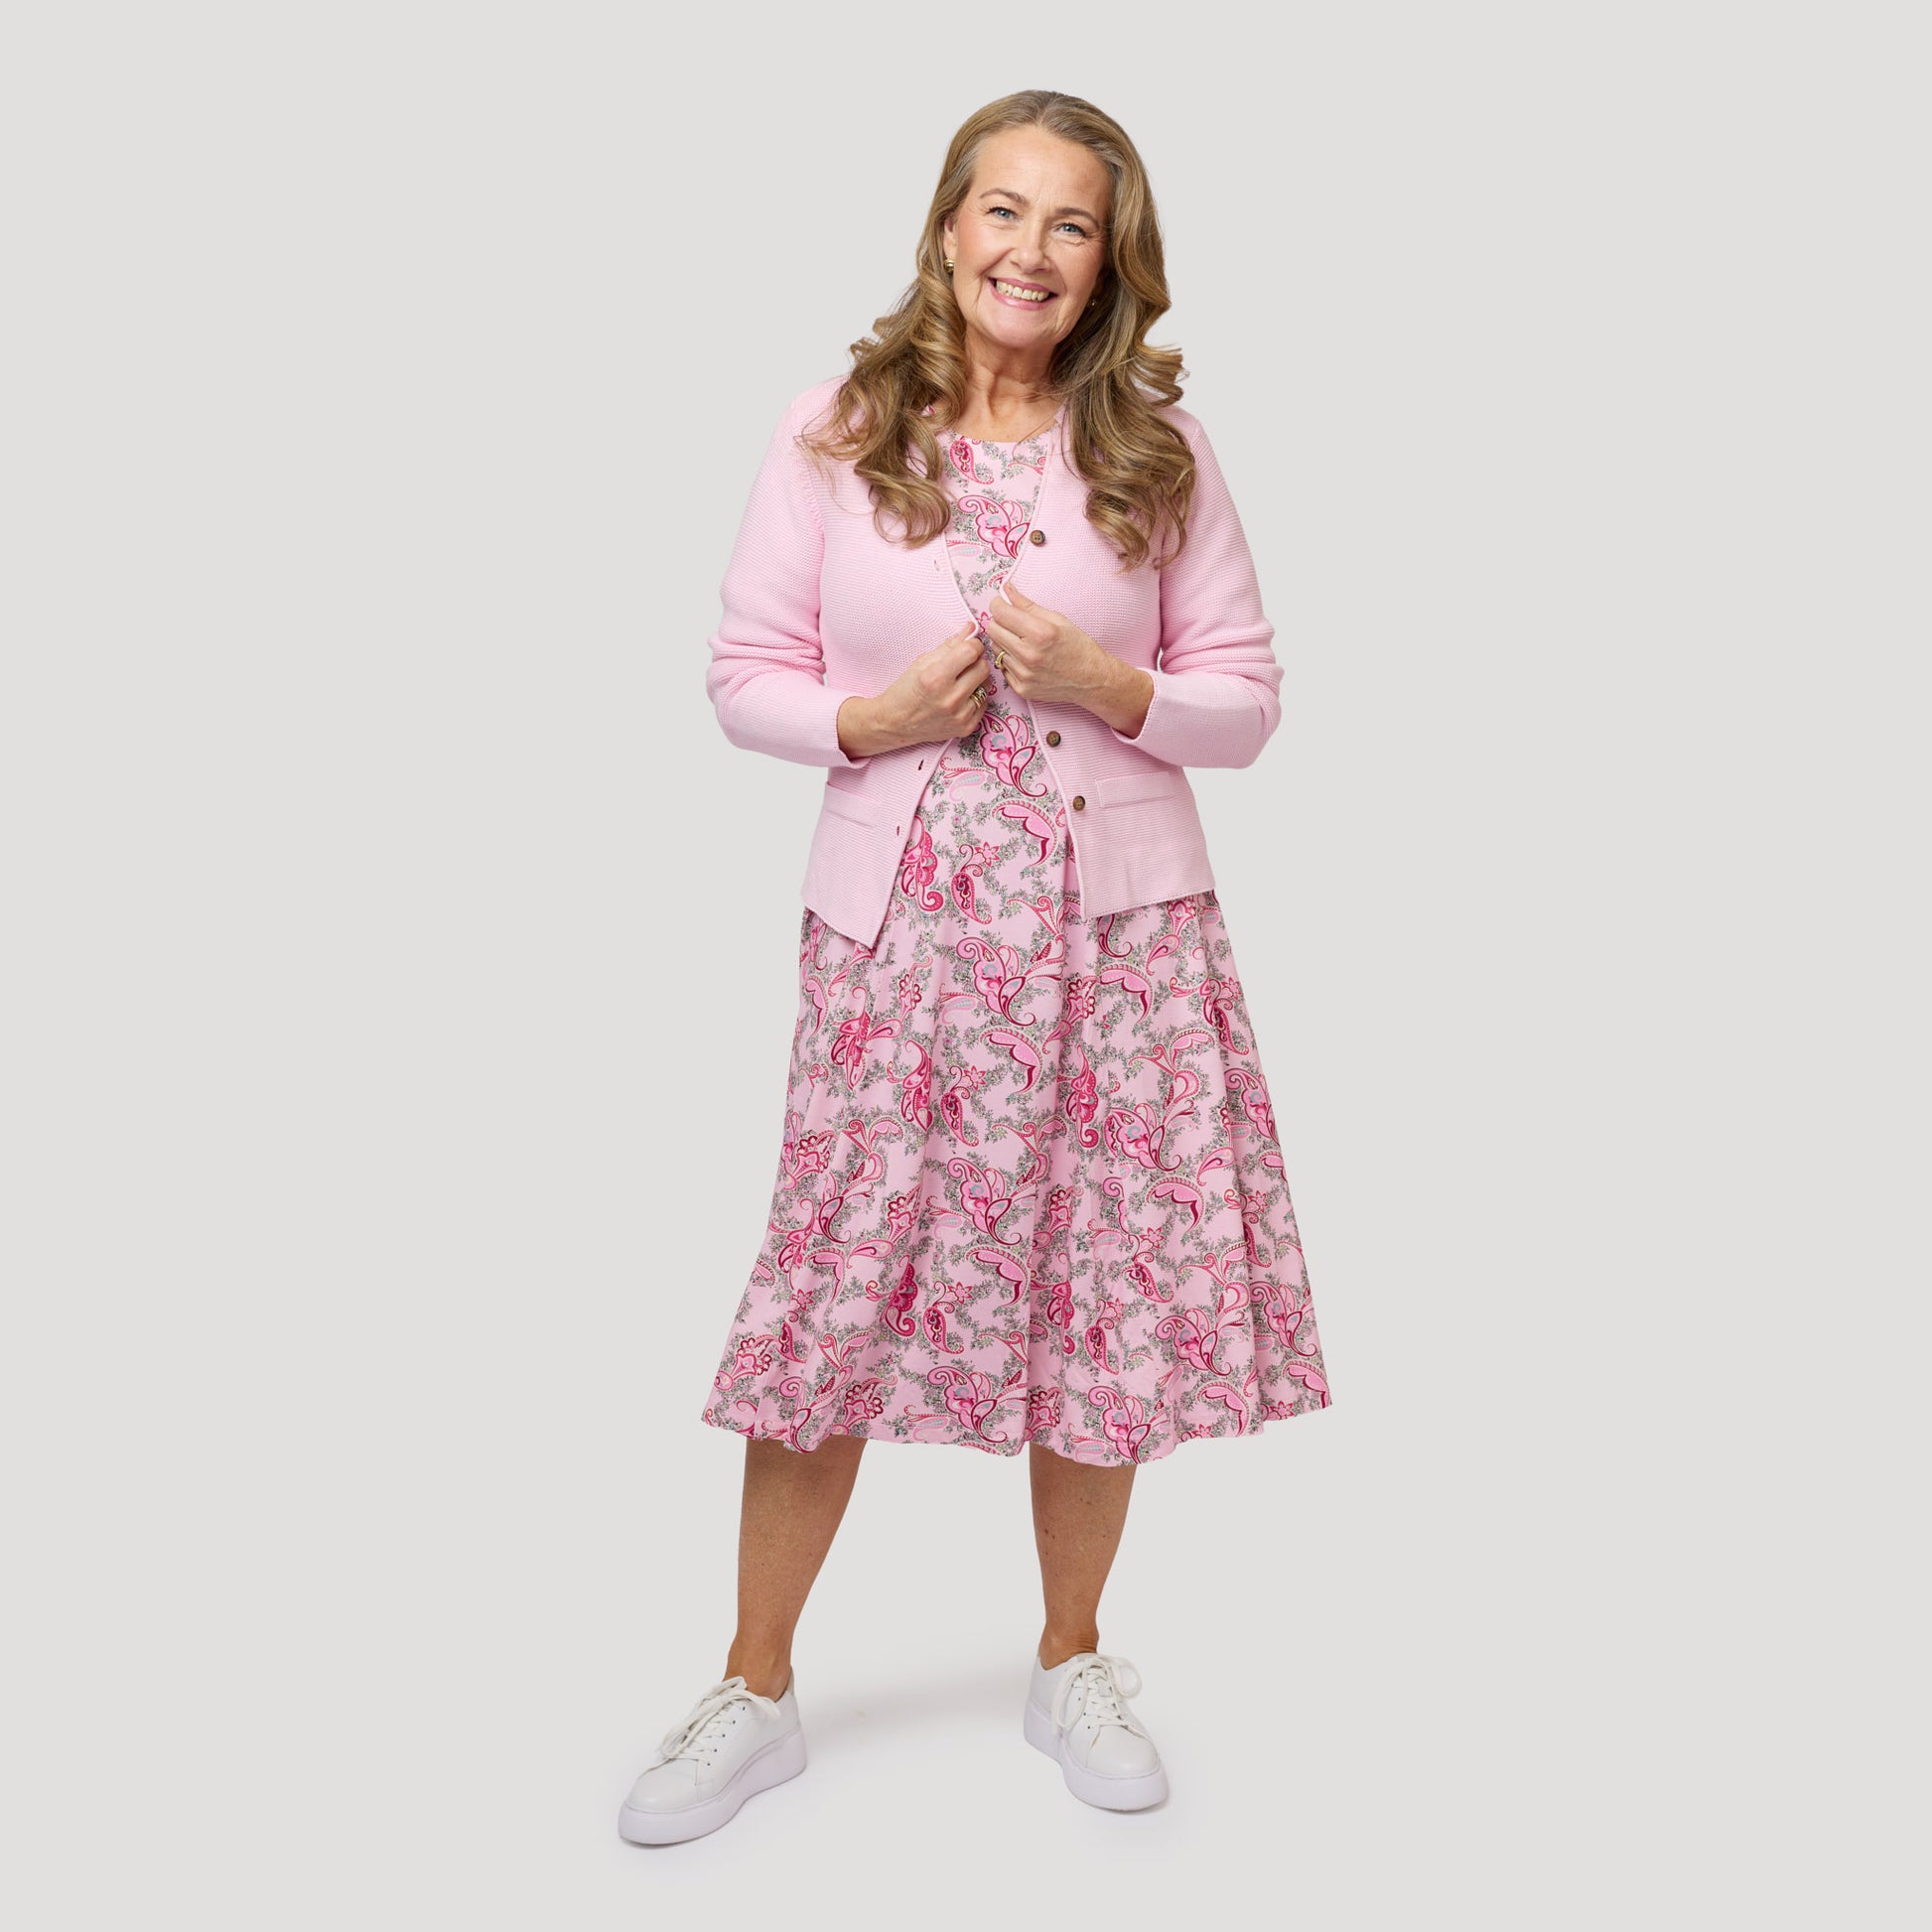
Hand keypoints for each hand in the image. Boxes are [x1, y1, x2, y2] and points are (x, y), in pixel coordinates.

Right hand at [867, 623, 992, 748]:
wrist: (895, 724)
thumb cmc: (906, 690)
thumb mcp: (922, 662)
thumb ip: (950, 645)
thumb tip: (971, 628)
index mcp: (935, 677)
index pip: (971, 651)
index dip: (972, 644)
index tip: (967, 647)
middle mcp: (950, 698)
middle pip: (983, 668)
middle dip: (975, 662)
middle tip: (961, 665)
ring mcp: (960, 715)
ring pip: (986, 685)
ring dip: (975, 680)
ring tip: (957, 684)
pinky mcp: (967, 727)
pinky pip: (984, 703)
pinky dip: (974, 698)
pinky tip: (958, 699)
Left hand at [984, 584, 1153, 734]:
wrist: (1092, 680)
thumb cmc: (1078, 646)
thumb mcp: (1057, 619)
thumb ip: (1027, 604)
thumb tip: (1006, 589)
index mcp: (1040, 632)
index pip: (1000, 612)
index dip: (998, 604)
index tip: (1002, 604)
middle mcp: (1029, 654)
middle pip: (992, 629)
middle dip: (999, 622)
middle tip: (1013, 623)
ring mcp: (1024, 674)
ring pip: (995, 648)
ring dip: (1005, 642)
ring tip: (1023, 643)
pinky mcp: (1022, 689)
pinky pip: (1002, 667)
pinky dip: (1010, 661)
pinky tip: (1026, 660)